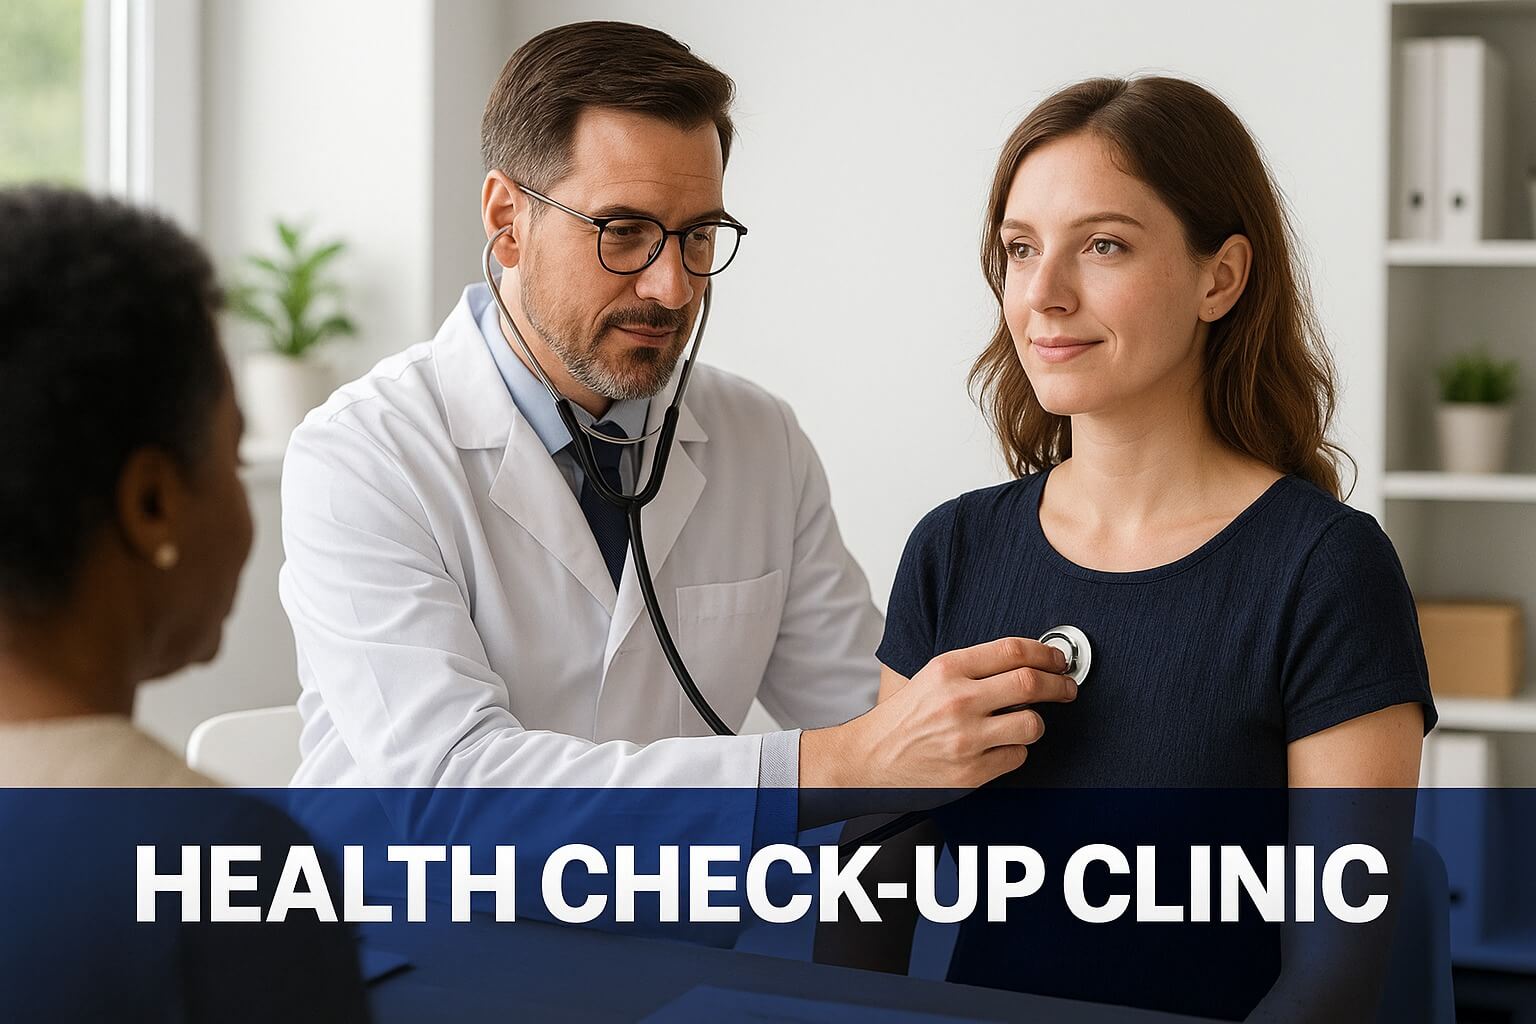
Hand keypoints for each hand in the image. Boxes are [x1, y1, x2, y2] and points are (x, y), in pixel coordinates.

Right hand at [801, 637, 1077, 790]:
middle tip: (1066, 688)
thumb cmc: (903, 717)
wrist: (870, 757)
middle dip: (1060, 685)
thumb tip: (1026, 663)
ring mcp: (965, 738)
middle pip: (1030, 683)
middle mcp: (958, 700)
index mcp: (947, 669)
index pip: (1013, 650)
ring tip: (1025, 722)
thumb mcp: (932, 677)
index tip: (1057, 660)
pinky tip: (1001, 747)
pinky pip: (1017, 757)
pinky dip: (1015, 751)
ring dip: (1036, 722)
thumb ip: (974, 667)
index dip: (1045, 653)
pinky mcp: (970, 772)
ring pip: (1032, 724)